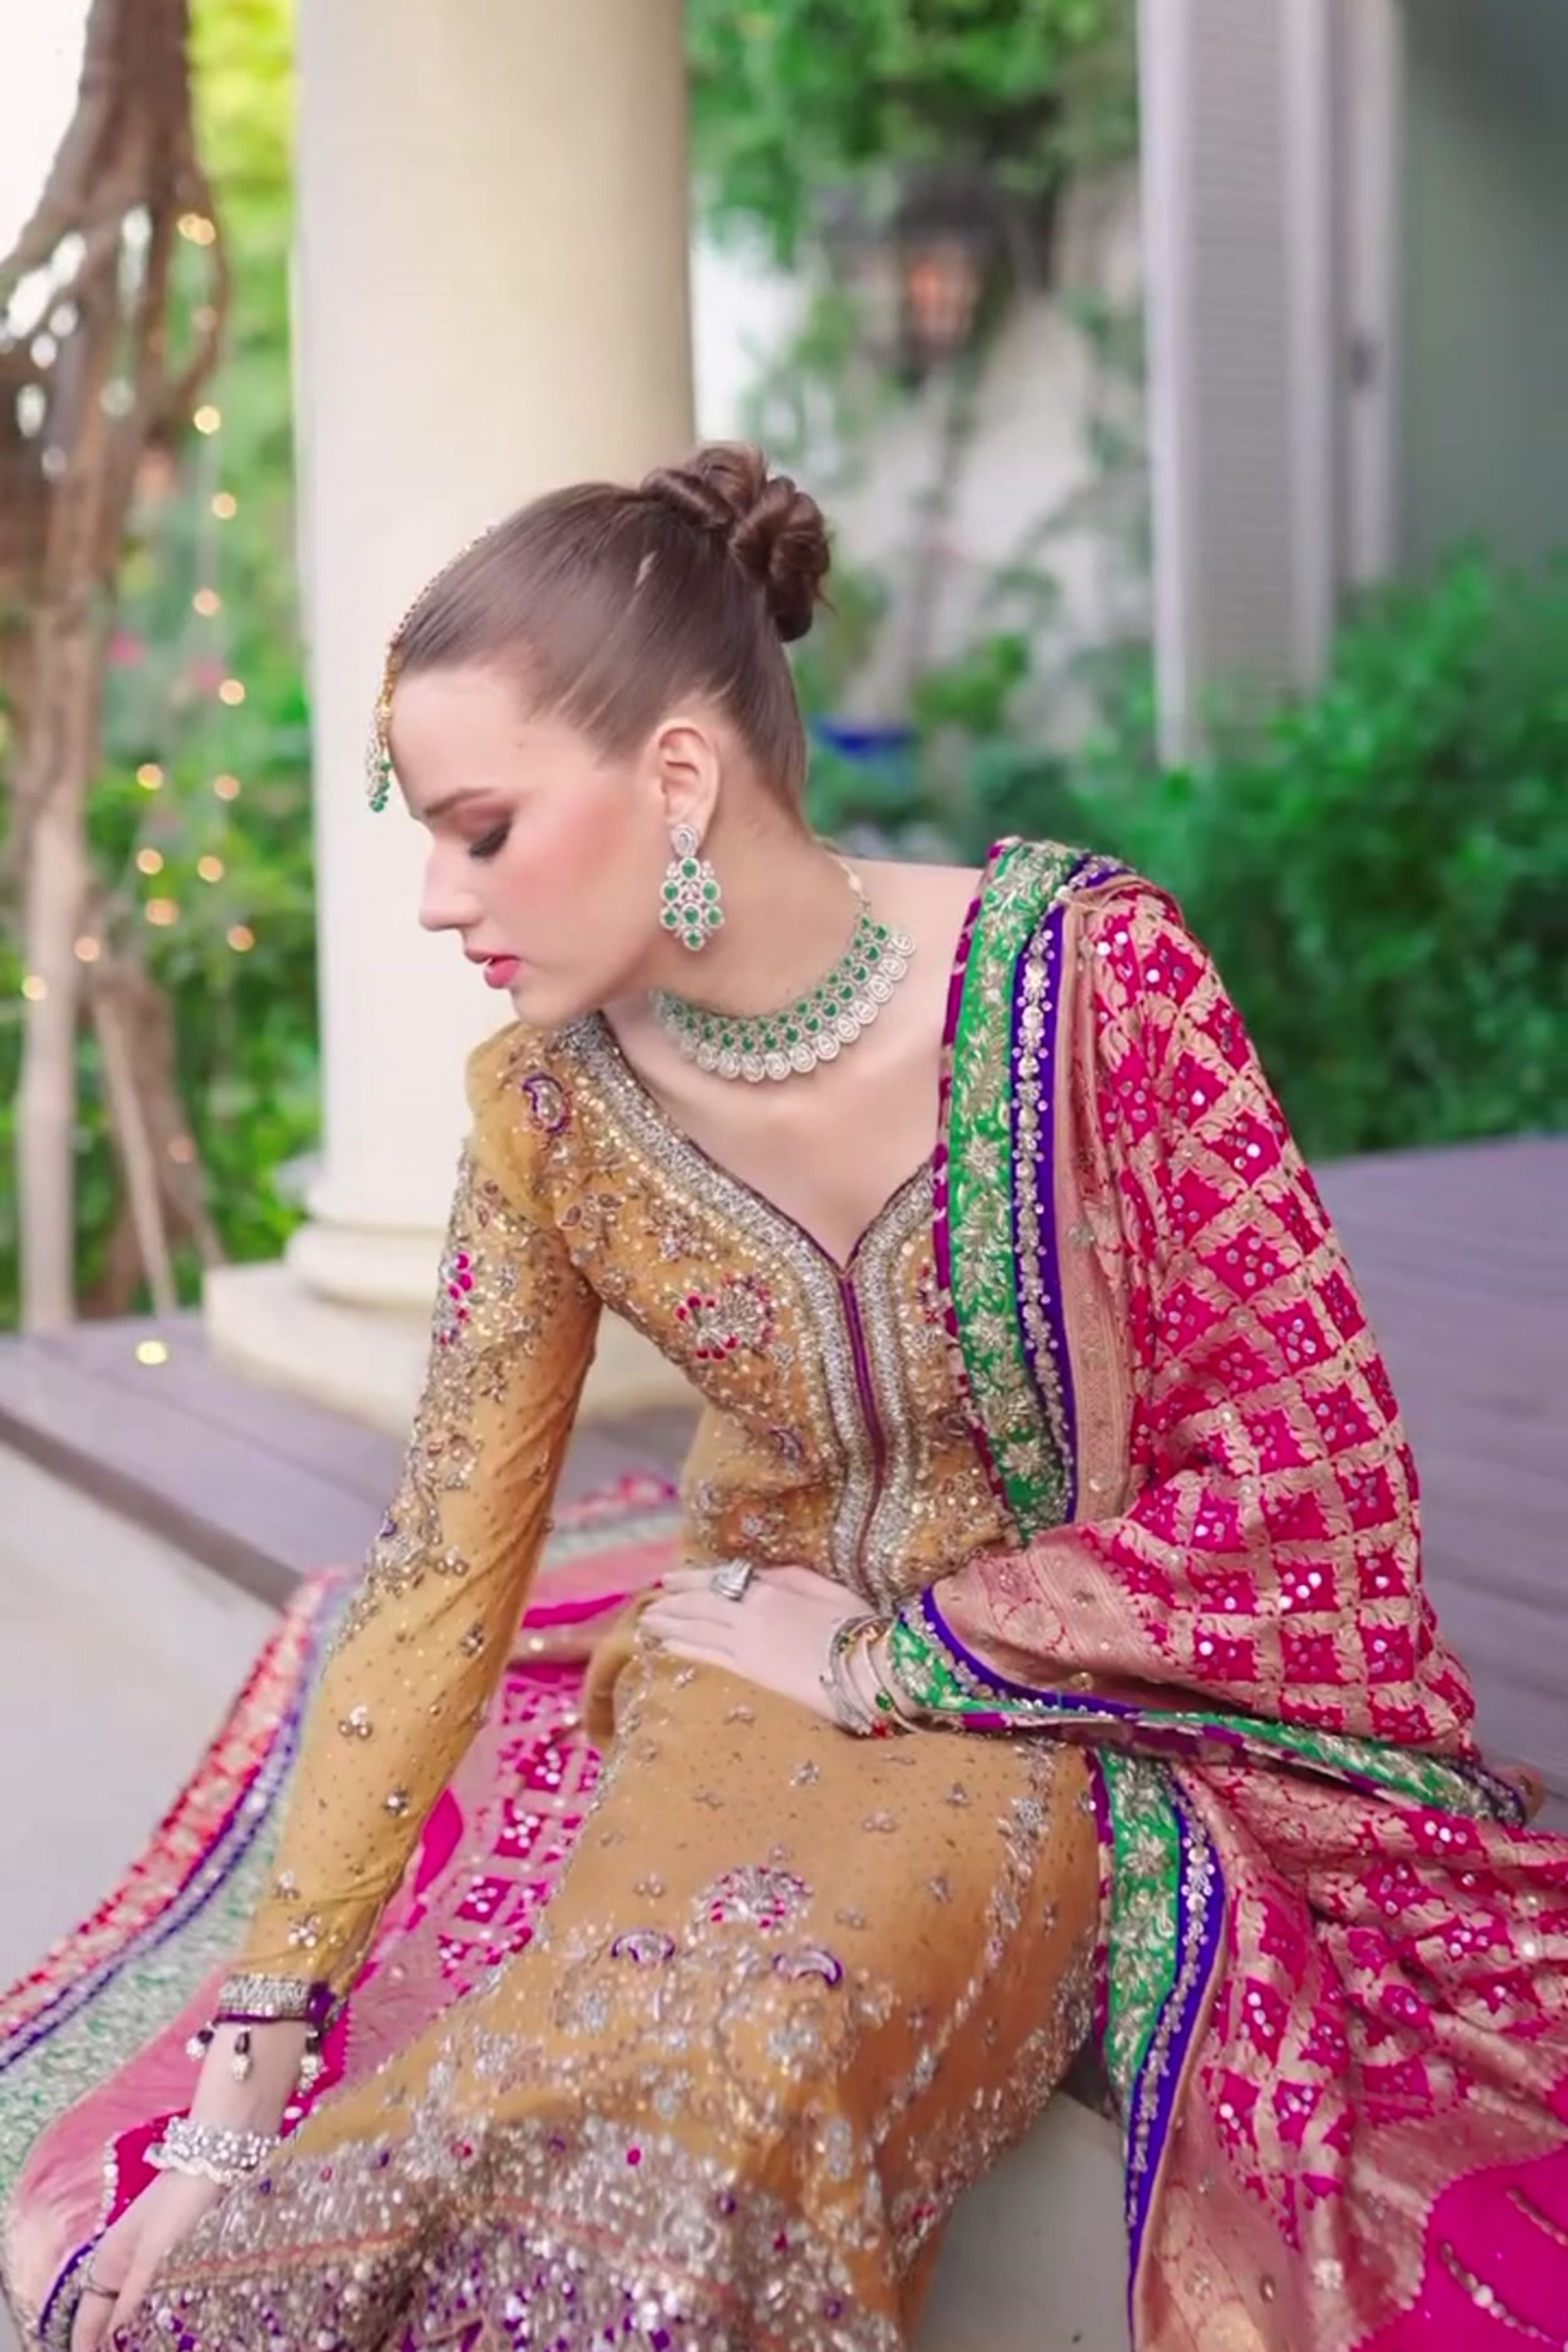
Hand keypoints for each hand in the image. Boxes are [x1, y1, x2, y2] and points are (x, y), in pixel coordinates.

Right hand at [70, 2169, 222, 2350]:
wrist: (215, 2162)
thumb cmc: (180, 2202)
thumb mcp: (153, 2253)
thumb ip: (131, 2295)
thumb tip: (112, 2335)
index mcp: (107, 2262)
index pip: (85, 2321)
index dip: (85, 2348)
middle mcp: (121, 2265)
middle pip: (106, 2318)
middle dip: (111, 2342)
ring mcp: (145, 2261)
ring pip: (132, 2310)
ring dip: (136, 2332)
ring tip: (150, 2346)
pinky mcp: (171, 2257)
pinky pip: (155, 2297)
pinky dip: (156, 2315)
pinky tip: (171, 2329)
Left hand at [641, 1563, 866, 1723]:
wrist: (868, 1664)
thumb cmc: (858, 1625)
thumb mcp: (827, 1587)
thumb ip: (792, 1577)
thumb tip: (763, 1574)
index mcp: (772, 1589)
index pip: (721, 1580)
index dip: (691, 1580)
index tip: (669, 1579)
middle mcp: (752, 1613)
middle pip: (701, 1605)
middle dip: (672, 1604)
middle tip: (649, 1605)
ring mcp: (748, 1644)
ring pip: (698, 1629)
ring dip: (670, 1625)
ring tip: (648, 1624)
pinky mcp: (750, 1672)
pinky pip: (709, 1657)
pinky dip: (686, 1650)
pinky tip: (668, 1648)